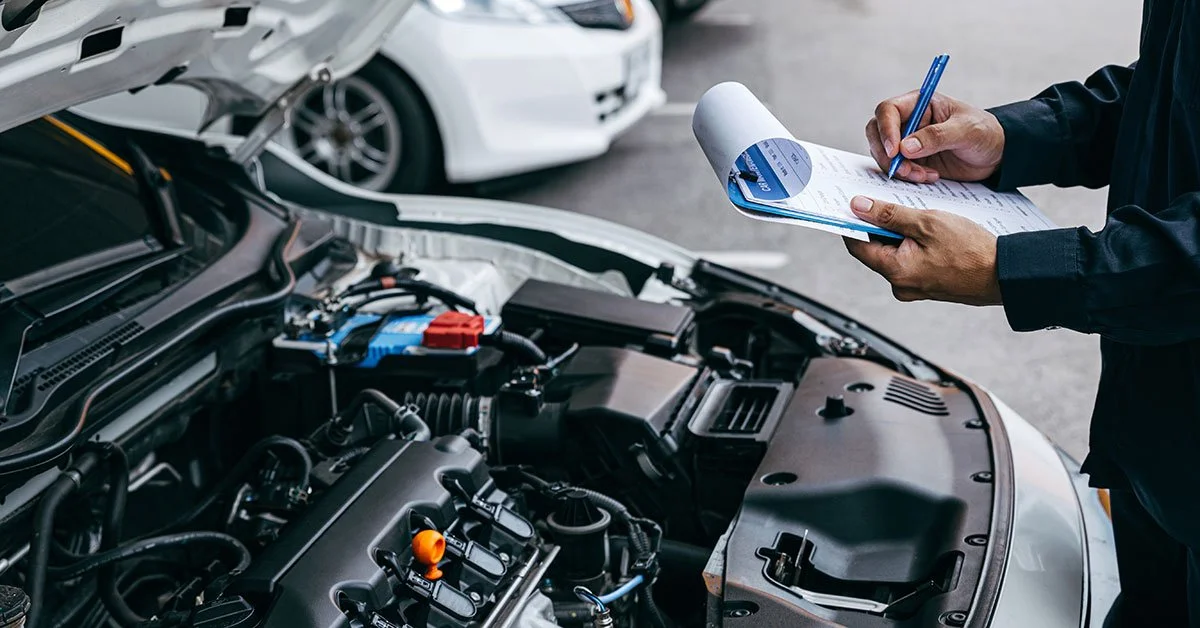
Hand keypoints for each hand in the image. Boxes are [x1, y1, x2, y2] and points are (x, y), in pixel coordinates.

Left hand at [843, 196, 1001, 305]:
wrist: (1005, 274)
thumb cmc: (972, 251)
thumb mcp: (928, 222)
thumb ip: (890, 215)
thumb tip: (859, 207)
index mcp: (895, 270)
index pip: (857, 244)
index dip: (853, 222)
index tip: (854, 204)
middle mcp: (900, 284)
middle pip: (876, 248)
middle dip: (881, 224)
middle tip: (891, 201)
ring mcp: (914, 287)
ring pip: (896, 252)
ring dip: (901, 232)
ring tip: (918, 213)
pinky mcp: (928, 285)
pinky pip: (912, 260)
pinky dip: (915, 243)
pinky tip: (930, 229)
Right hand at [866, 92, 1004, 183]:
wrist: (997, 155)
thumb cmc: (986, 133)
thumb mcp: (966, 130)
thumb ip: (936, 136)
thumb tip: (905, 147)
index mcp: (920, 103)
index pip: (888, 110)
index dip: (886, 129)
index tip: (894, 150)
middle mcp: (909, 121)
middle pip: (877, 132)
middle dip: (886, 154)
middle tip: (904, 169)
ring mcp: (907, 142)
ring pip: (883, 154)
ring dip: (898, 168)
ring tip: (923, 175)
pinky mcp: (911, 161)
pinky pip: (896, 169)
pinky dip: (907, 177)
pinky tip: (929, 177)